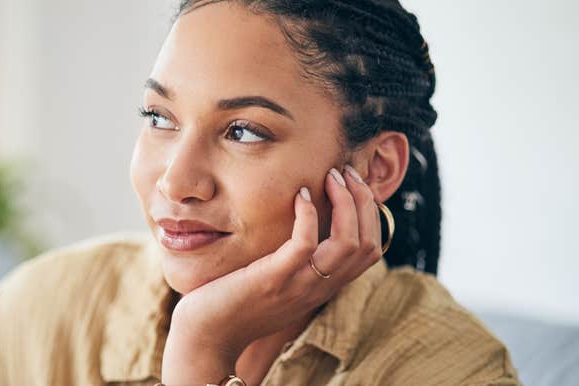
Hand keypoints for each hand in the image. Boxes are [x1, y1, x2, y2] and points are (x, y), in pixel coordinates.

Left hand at [161, 165, 383, 383]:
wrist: (208, 337)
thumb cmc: (235, 303)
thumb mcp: (277, 282)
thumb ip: (295, 262)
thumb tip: (302, 229)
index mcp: (322, 287)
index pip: (370, 252)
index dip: (370, 215)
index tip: (352, 185)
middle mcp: (318, 288)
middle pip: (366, 244)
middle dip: (363, 201)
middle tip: (345, 172)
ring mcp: (298, 285)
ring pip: (347, 243)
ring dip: (345, 202)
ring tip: (329, 177)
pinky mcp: (273, 279)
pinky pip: (305, 244)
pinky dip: (308, 214)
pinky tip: (299, 195)